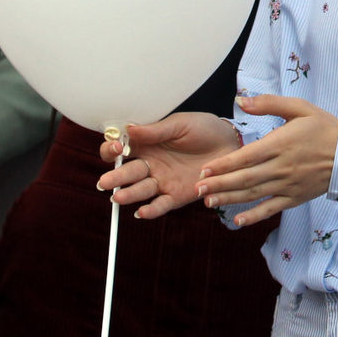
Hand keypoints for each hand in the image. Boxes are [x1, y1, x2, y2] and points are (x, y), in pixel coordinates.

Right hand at [97, 111, 240, 219]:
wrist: (231, 143)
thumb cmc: (204, 129)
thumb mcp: (181, 124)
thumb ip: (156, 130)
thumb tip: (128, 129)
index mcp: (146, 144)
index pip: (120, 149)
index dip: (112, 149)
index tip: (118, 148)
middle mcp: (150, 164)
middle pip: (126, 173)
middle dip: (114, 178)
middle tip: (105, 182)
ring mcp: (162, 181)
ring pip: (140, 190)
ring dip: (128, 195)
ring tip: (119, 197)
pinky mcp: (176, 195)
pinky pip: (160, 205)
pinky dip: (150, 210)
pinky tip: (142, 212)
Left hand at [194, 95, 337, 227]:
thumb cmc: (324, 128)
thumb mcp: (299, 108)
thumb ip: (269, 103)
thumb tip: (240, 101)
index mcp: (280, 144)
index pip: (246, 156)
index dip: (224, 164)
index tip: (205, 169)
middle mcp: (281, 167)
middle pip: (245, 178)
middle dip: (219, 184)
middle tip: (198, 188)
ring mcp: (287, 185)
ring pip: (254, 194)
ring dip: (230, 199)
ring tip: (209, 202)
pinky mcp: (295, 197)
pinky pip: (271, 209)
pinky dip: (254, 216)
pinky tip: (237, 221)